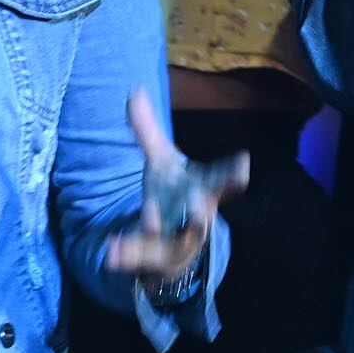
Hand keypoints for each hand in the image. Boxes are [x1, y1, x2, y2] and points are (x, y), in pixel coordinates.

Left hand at [103, 88, 248, 285]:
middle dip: (201, 211)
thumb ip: (147, 131)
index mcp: (204, 192)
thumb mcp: (160, 163)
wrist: (171, 248)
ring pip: (173, 241)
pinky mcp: (155, 261)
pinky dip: (127, 256)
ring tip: (149, 220)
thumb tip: (134, 90)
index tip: (243, 164)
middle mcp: (196, 219)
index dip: (234, 174)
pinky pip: (142, 260)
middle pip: (202, 216)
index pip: (224, 182)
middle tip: (199, 204)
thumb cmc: (174, 197)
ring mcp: (177, 243)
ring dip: (161, 230)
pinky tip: (110, 251)